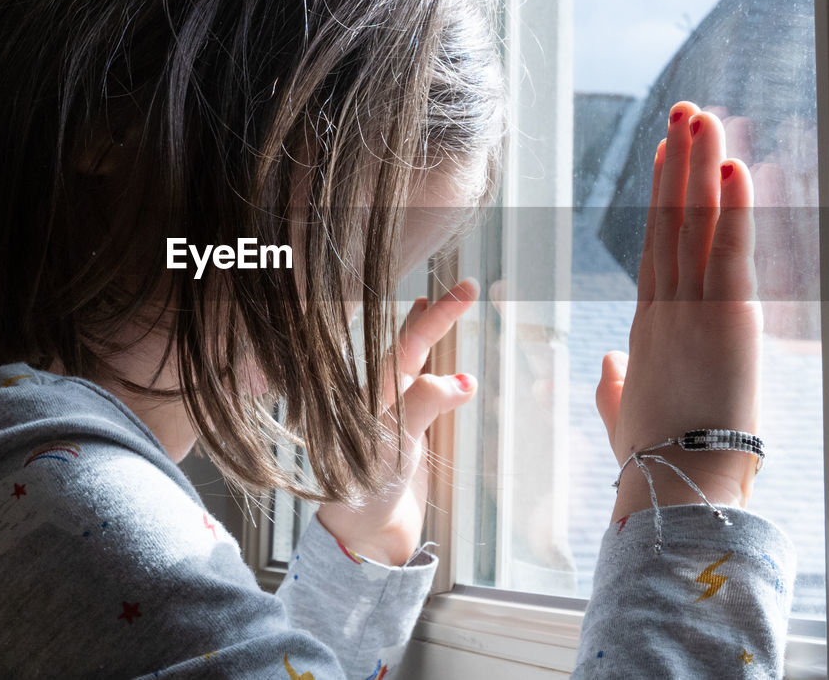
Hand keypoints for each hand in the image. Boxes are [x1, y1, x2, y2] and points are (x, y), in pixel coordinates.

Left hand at [316, 279, 478, 564]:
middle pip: (408, 347)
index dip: (436, 315)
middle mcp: (379, 401)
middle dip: (435, 317)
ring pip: (414, 368)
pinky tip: (447, 373)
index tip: (463, 291)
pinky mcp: (406, 441)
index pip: (407, 343)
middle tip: (464, 289)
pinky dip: (440, 377)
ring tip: (435, 310)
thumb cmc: (366, 493)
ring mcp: (392, 420)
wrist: (364, 539)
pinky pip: (425, 397)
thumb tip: (460, 379)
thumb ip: (422, 404)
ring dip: (429, 340)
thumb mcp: (394, 445)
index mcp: (371, 395)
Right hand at [596, 102, 762, 523]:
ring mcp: (692, 308)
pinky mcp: (726, 319)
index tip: (666, 158)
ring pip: (695, 225)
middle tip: (682, 114)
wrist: (676, 484)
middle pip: (671, 223)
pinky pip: (729, 251)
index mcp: (648, 328)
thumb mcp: (625, 418)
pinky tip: (736, 166)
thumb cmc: (653, 460)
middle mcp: (665, 307)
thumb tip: (611, 365)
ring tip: (700, 118)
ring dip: (699, 168)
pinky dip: (734, 208)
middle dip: (677, 165)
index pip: (657, 250)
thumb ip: (615, 386)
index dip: (661, 199)